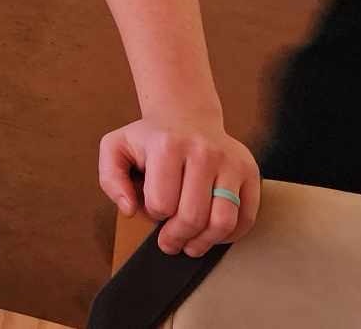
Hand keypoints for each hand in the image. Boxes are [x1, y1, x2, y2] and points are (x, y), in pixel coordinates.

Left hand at [99, 116, 259, 256]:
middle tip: (169, 243)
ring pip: (223, 222)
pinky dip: (229, 235)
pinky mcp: (250, 172)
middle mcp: (202, 151)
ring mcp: (230, 162)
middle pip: (192, 217)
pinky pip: (246, 218)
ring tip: (191, 245)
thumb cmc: (150, 139)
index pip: (161, 204)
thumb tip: (128, 209)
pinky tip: (213, 233)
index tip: (152, 210)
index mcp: (167, 145)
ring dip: (204, 242)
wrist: (186, 115)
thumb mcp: (115, 148)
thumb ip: (110, 178)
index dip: (153, 214)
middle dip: (177, 238)